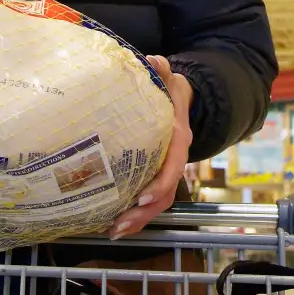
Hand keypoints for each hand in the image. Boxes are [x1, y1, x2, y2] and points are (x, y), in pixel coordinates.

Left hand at [108, 55, 193, 239]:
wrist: (181, 99)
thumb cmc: (170, 90)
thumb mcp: (169, 79)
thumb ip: (162, 72)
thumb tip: (155, 62)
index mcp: (177, 139)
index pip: (172, 167)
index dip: (159, 185)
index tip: (142, 199)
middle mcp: (173, 160)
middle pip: (164, 194)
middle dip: (143, 214)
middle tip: (119, 226)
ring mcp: (164, 170)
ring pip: (157, 203)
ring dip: (137, 221)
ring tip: (113, 232)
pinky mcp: (153, 176)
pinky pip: (147, 200)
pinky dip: (133, 215)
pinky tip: (112, 224)